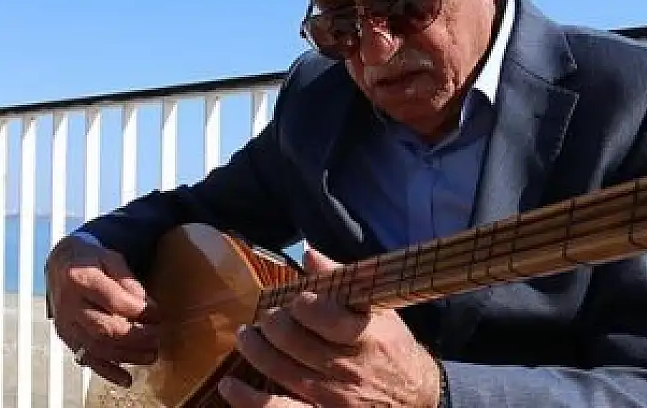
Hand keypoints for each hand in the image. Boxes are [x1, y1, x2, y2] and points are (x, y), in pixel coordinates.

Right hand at [45, 234, 159, 387]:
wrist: (61, 264)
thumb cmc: (89, 260)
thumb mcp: (110, 258)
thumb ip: (128, 280)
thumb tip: (144, 304)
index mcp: (80, 278)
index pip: (113, 299)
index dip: (139, 310)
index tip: (157, 314)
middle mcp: (69, 304)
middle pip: (104, 328)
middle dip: (135, 337)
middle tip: (156, 337)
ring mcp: (66, 323)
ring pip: (97, 347)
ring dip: (127, 356)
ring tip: (150, 355)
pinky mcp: (67, 337)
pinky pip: (87, 358)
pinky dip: (107, 371)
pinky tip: (126, 378)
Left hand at [219, 248, 441, 407]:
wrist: (417, 400)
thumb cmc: (393, 349)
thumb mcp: (380, 312)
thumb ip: (344, 281)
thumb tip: (309, 253)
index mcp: (365, 337)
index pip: (326, 317)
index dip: (304, 304)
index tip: (297, 298)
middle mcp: (347, 370)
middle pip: (295, 343)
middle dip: (273, 323)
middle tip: (267, 315)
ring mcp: (331, 398)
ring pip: (281, 372)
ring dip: (256, 351)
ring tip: (246, 336)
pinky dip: (249, 400)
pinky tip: (229, 386)